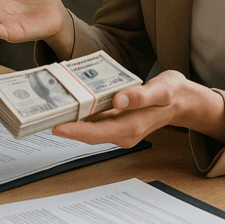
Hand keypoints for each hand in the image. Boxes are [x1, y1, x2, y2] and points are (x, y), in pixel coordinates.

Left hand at [51, 70, 224, 146]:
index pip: (96, 132)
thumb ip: (141, 96)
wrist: (182, 99)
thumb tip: (119, 99)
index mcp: (130, 127)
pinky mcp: (117, 121)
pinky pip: (96, 120)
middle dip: (66, 126)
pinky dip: (82, 114)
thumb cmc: (172, 93)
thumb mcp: (161, 90)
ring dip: (71, 120)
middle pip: (88, 132)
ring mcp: (119, 128)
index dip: (75, 131)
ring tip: (48, 109)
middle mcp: (122, 132)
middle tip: (41, 116)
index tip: (55, 127)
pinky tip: (69, 103)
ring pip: (90, 127)